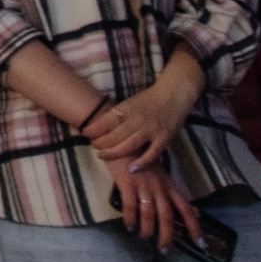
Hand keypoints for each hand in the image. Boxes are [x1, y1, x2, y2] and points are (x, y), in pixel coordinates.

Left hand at [84, 50, 205, 173]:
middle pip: (113, 137)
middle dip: (100, 144)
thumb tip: (99, 126)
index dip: (93, 130)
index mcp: (127, 108)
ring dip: (113, 154)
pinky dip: (141, 163)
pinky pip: (151, 154)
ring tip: (103, 156)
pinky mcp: (163, 138)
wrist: (174, 93)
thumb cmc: (150, 99)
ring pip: (128, 146)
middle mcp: (137, 119)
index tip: (86, 134)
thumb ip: (119, 114)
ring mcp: (151, 130)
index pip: (104, 122)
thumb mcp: (130, 102)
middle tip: (94, 147)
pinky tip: (131, 168)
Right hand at [108, 158, 204, 250]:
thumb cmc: (141, 159)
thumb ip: (175, 195)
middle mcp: (160, 188)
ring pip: (150, 214)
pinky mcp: (128, 184)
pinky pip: (130, 207)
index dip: (195, 227)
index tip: (201, 244)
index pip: (186, 210)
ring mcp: (144, 186)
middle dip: (168, 236)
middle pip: (168, 217)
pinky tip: (129, 226)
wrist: (123, 141)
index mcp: (170, 187)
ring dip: (147, 230)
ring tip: (144, 237)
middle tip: (165, 251)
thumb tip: (195, 213)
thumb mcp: (162, 177)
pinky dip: (130, 219)